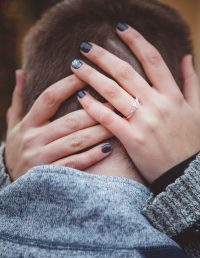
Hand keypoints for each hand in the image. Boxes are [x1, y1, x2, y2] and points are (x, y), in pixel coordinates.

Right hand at [5, 70, 112, 179]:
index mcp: (28, 124)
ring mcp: (42, 158)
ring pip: (76, 142)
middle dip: (94, 110)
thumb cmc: (18, 150)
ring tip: (117, 122)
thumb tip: (20, 71)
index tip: (87, 74)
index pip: (49, 99)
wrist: (14, 187)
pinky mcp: (51, 175)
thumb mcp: (14, 125)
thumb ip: (19, 100)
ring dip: (98, 132)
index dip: (68, 85)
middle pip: (69, 122)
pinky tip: (108, 148)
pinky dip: (92, 156)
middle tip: (115, 101)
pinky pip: (75, 163)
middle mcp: (34, 140)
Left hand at [71, 25, 199, 182]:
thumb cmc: (191, 142)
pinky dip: (93, 106)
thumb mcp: (197, 109)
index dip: (135, 40)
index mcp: (173, 94)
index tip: (119, 28)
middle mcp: (157, 104)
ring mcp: (144, 122)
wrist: (186, 173)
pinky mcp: (132, 139)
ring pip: (113, 92)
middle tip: (85, 46)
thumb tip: (186, 57)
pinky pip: (109, 118)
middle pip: (126, 72)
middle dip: (103, 56)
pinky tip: (80, 96)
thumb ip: (191, 82)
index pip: (152, 59)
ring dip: (92, 76)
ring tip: (75, 67)